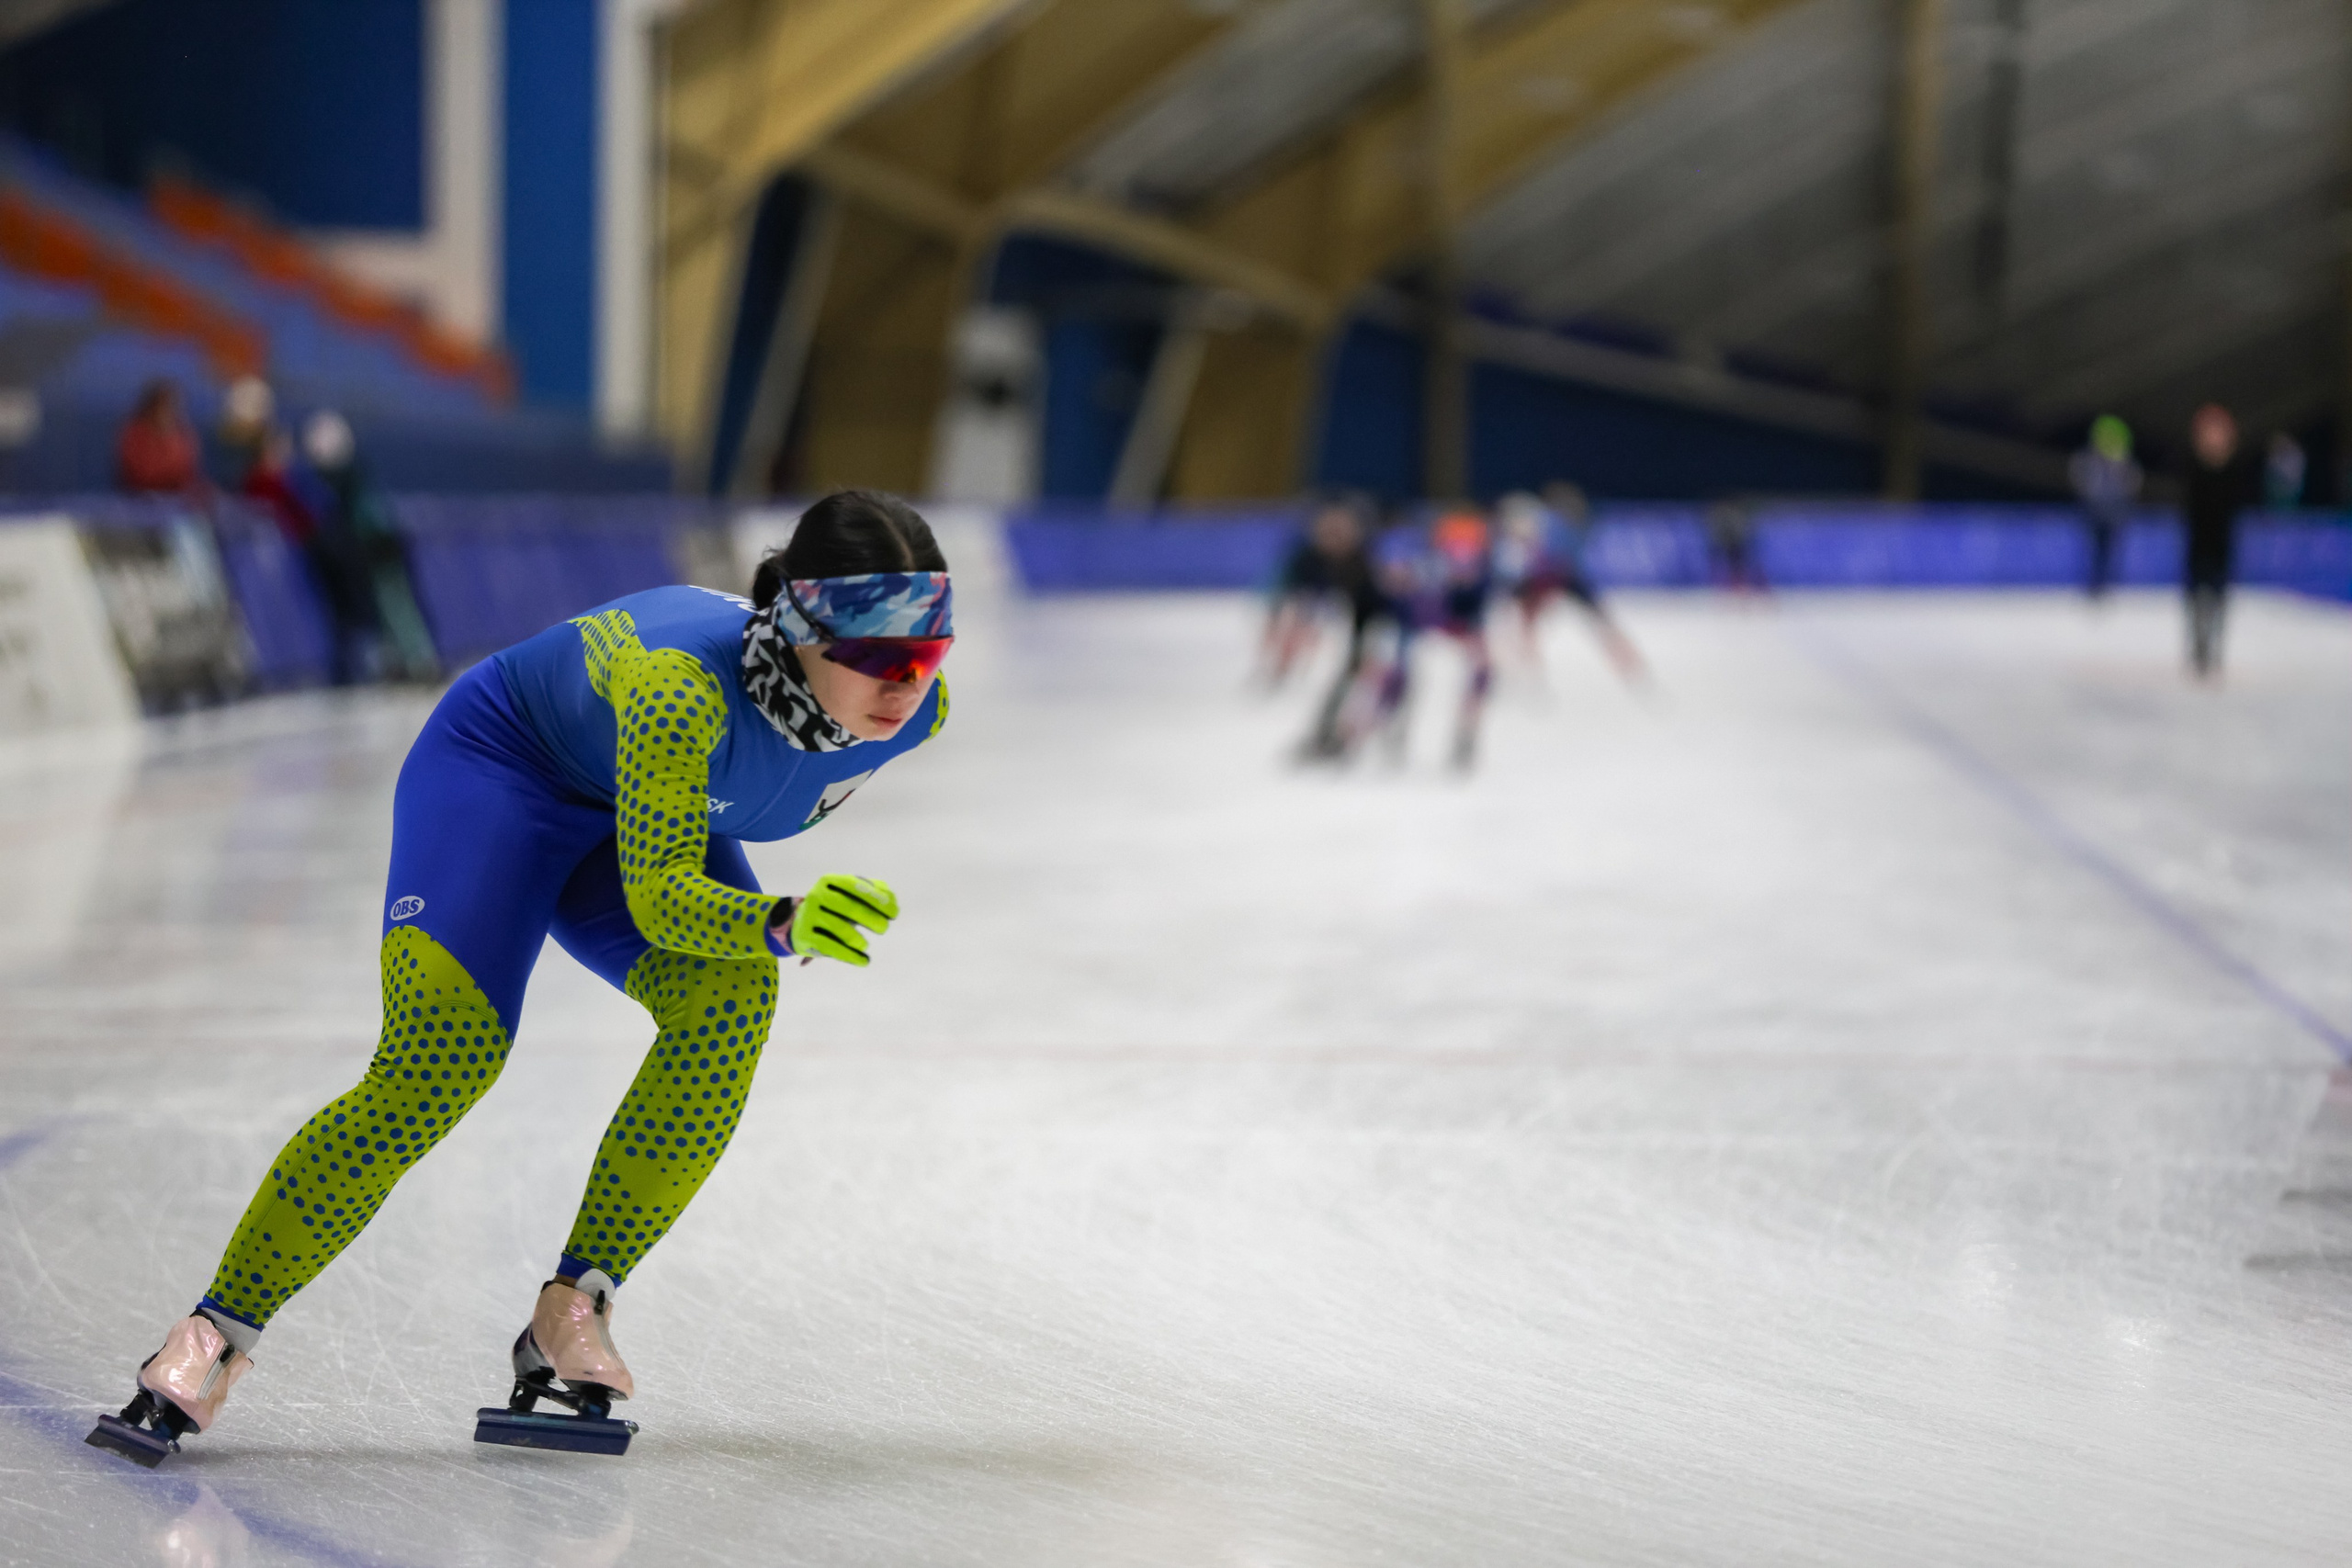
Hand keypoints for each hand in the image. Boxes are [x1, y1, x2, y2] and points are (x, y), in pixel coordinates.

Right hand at [773, 874, 897, 966]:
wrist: (801, 925)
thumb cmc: (836, 908)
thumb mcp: (853, 896)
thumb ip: (877, 893)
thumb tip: (892, 900)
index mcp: (829, 881)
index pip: (856, 887)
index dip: (878, 899)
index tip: (895, 913)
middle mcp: (816, 896)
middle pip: (850, 908)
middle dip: (872, 919)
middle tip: (883, 928)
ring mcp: (808, 916)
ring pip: (841, 930)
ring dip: (859, 940)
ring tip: (865, 945)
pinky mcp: (805, 938)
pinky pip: (832, 948)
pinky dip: (851, 957)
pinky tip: (864, 961)